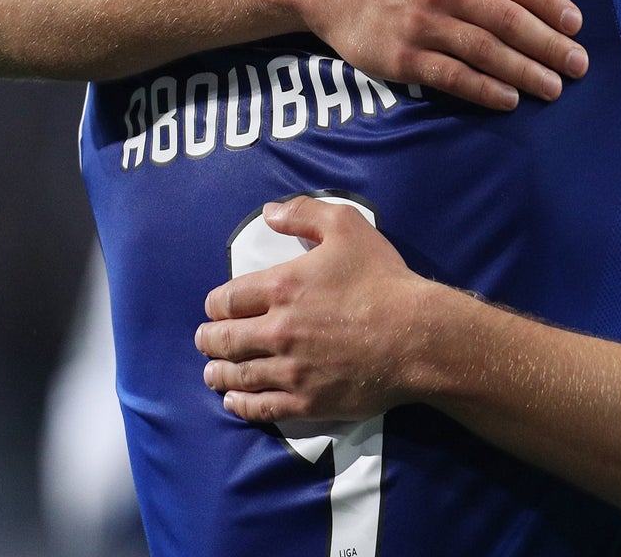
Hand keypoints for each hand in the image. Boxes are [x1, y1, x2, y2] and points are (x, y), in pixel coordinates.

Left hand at [197, 196, 432, 423]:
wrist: (416, 336)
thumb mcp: (346, 226)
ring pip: (237, 375)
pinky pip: (261, 407)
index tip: (216, 308)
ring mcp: (290, 371)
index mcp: (282, 287)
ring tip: (211, 371)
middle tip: (204, 339)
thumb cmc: (382, 279)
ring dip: (217, 372)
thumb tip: (268, 213)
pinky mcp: (306, 402)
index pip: (228, 299)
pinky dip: (240, 404)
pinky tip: (233, 400)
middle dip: (208, 339)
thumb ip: (304, 214)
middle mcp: (277, 331)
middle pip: (224, 339)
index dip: (216, 304)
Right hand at [294, 0, 587, 110]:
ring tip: (555, 87)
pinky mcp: (403, 57)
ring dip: (527, 73)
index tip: (574, 24)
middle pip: (510, 21)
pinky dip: (485, 90)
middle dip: (550, 46)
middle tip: (578, 64)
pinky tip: (509, 99)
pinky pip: (454, 77)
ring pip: (488, 53)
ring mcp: (424, 24)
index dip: (550, 4)